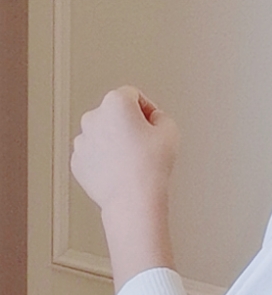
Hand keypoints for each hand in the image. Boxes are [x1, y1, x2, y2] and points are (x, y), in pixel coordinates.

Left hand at [71, 86, 178, 214]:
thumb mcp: (170, 131)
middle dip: (127, 125)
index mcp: (115, 102)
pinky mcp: (77, 162)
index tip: (153, 126)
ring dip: (114, 142)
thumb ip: (160, 116)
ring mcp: (82, 140)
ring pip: (101, 134)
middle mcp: (93, 117)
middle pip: (113, 114)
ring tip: (132, 161)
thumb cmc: (150, 166)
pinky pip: (94, 154)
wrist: (133, 199)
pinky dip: (104, 160)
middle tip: (144, 145)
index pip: (133, 95)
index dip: (147, 110)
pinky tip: (120, 171)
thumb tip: (151, 119)